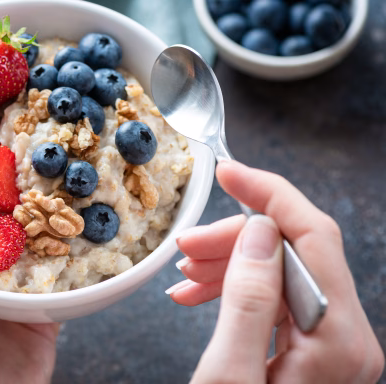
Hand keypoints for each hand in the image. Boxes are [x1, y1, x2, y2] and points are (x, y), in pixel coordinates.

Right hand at [167, 160, 383, 382]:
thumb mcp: (228, 375)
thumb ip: (247, 302)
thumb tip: (259, 231)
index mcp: (337, 341)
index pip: (314, 237)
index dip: (268, 195)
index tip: (229, 172)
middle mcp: (347, 339)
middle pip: (295, 253)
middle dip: (235, 239)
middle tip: (188, 245)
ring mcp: (334, 345)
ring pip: (283, 271)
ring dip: (230, 263)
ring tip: (188, 274)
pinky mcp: (316, 351)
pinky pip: (278, 298)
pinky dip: (238, 288)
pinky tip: (203, 292)